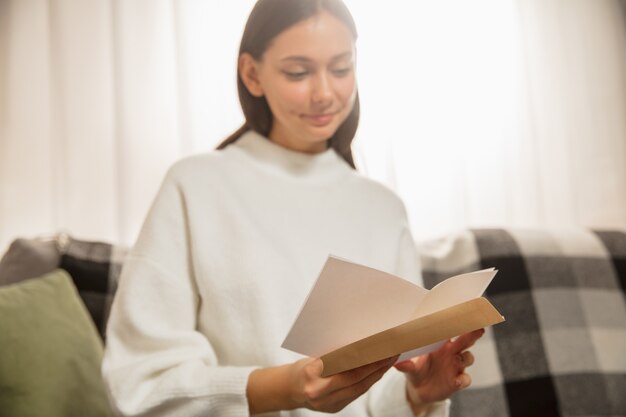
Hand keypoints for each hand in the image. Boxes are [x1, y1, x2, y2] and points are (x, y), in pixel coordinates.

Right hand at [247, 355, 397, 413]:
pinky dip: (368, 382)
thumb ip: (334, 354)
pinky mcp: (335, 409)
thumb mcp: (314, 356)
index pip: (343, 365)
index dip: (364, 357)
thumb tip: (360, 342)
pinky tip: (377, 372)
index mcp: (311, 374)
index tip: (378, 346)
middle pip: (355, 379)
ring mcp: (327, 405)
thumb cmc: (302, 368)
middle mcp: (319, 392)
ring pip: (359, 388)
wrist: (289, 390)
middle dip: (376, 365)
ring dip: (376, 374)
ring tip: (388, 360)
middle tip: (390, 352)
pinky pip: (356, 394)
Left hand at [394, 329, 484, 409]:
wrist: (419, 390)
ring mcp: (456, 366)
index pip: (450, 329)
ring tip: (460, 358)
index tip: (462, 313)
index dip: (456, 322)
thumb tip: (396, 363)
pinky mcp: (457, 381)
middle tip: (478, 328)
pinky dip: (463, 379)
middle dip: (473, 333)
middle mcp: (451, 352)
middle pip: (466, 340)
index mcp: (440, 343)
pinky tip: (458, 380)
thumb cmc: (415, 370)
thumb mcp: (409, 367)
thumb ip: (406, 364)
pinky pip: (466, 379)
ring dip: (466, 356)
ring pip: (468, 357)